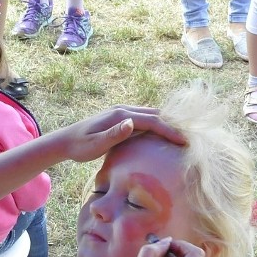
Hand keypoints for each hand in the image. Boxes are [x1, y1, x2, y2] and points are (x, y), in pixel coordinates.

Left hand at [49, 106, 186, 163]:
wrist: (66, 141)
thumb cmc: (80, 147)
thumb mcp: (95, 144)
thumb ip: (113, 135)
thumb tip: (131, 123)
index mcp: (121, 115)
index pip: (152, 121)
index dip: (170, 130)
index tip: (184, 141)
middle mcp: (124, 110)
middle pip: (156, 114)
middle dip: (173, 124)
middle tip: (190, 137)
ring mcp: (122, 113)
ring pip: (151, 115)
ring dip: (166, 124)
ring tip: (181, 135)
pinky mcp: (121, 119)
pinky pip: (144, 120)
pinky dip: (156, 125)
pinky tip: (163, 134)